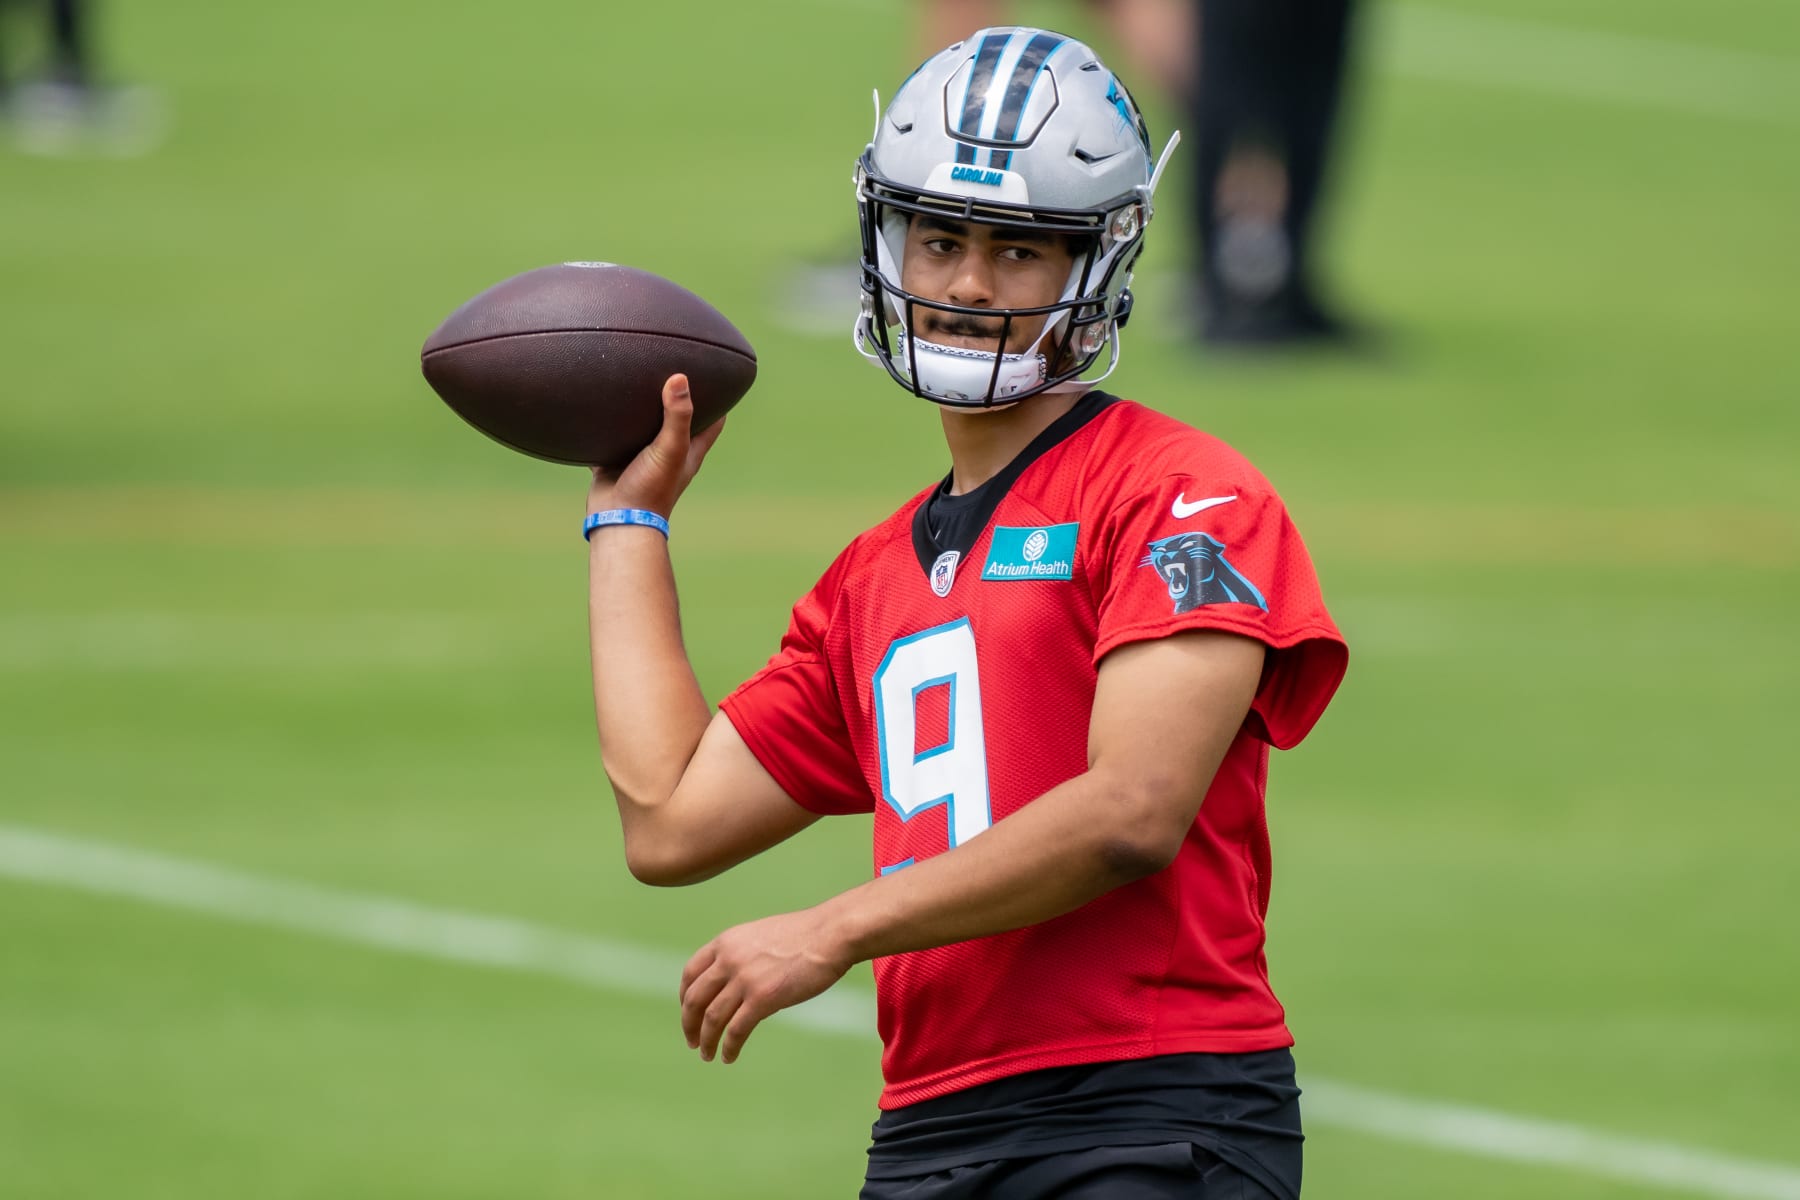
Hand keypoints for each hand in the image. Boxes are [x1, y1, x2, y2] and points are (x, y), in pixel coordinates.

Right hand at [588, 374, 725, 518]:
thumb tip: (679, 378)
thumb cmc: (651, 489)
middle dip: (676, 396)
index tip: (716, 375)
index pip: (713, 421)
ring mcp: (640, 454)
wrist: (617, 519)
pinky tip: (602, 399)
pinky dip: (610, 420)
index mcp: (689, 449)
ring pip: (643, 424)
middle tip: (671, 365)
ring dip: (641, 406)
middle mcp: (667, 450)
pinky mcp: (614, 457)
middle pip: (677, 418)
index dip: (718, 399)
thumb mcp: (670, 449)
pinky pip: (613, 434)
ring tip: (636, 375)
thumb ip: (677, 416)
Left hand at [679, 907, 853, 1063]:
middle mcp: (729, 959)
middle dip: (689, 1024)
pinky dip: (729, 1047)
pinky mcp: (763, 998)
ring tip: (707, 1055)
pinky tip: (728, 1056)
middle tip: (692, 1041)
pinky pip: (736, 1030)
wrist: (831, 935)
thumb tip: (737, 983)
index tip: (688, 1013)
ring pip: (712, 1019)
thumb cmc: (805, 935)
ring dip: (706, 1041)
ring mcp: (744, 979)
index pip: (691, 973)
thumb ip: (743, 955)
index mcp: (727, 942)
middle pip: (695, 999)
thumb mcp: (761, 936)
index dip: (685, 998)